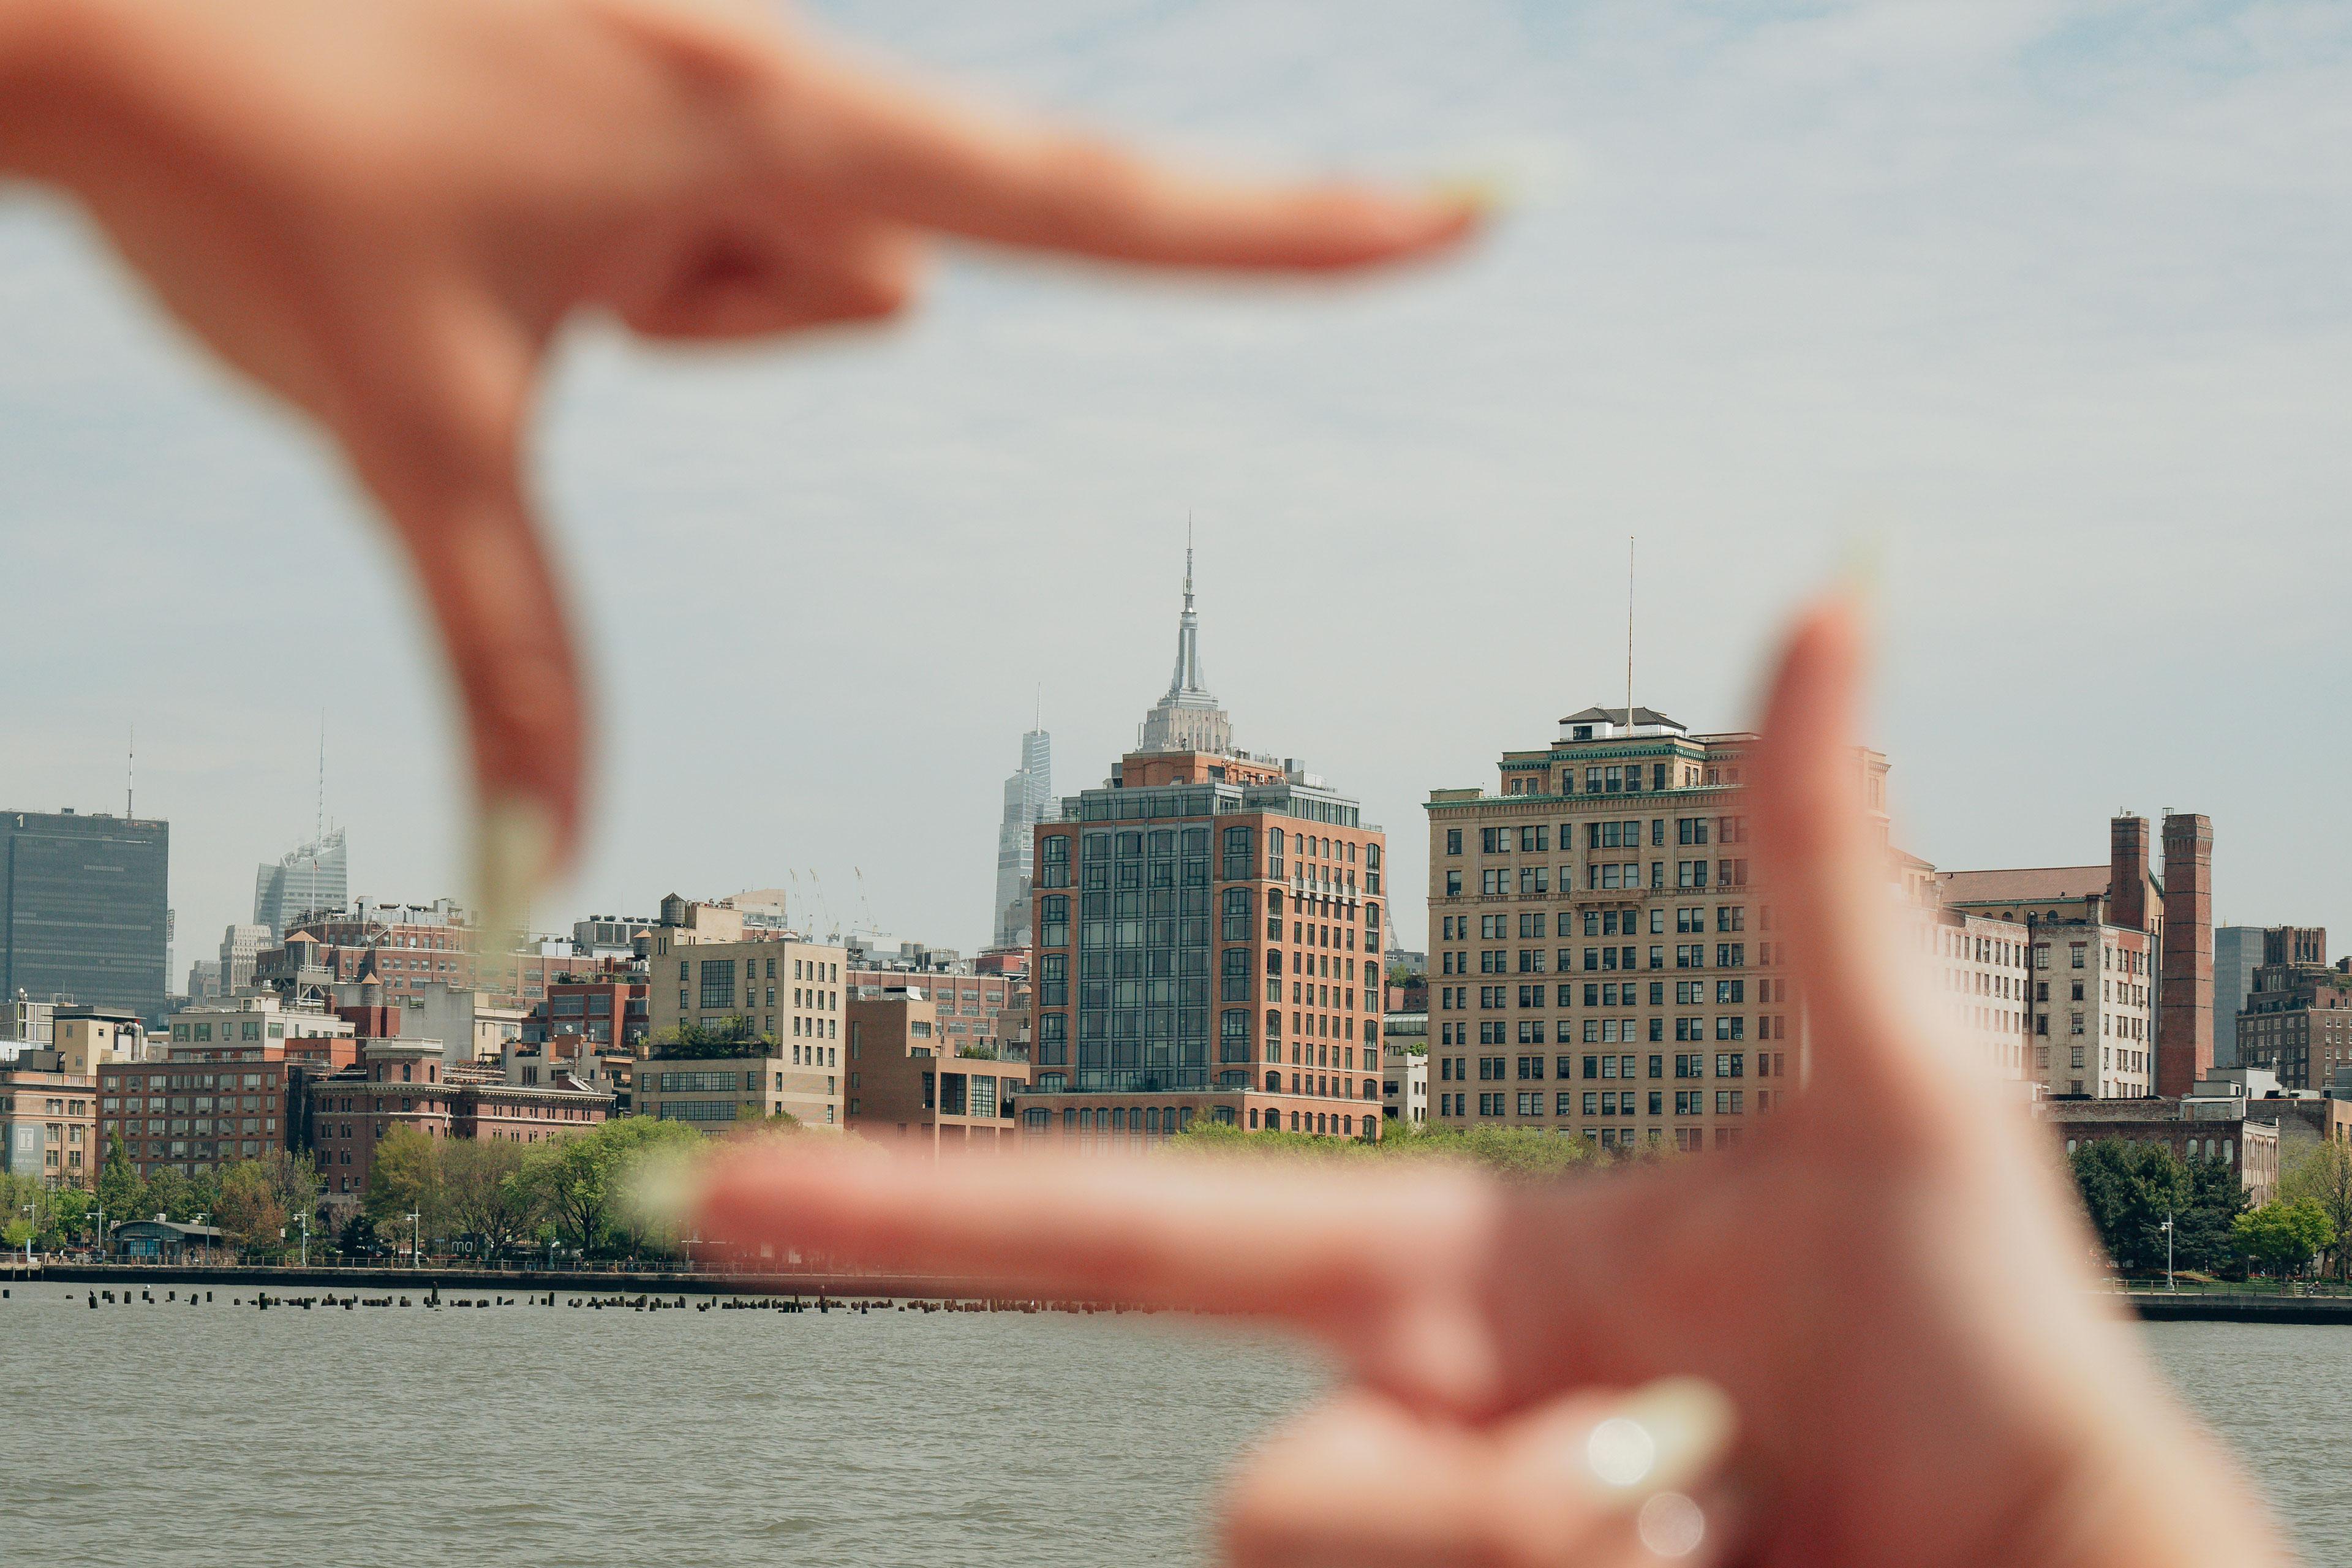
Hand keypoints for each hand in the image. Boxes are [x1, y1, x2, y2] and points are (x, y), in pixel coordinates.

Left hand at [0, 0, 1474, 909]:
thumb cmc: (243, 163)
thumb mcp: (409, 432)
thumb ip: (505, 667)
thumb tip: (526, 894)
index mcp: (770, 127)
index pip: (1098, 203)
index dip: (1309, 229)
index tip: (1494, 201)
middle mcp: (772, 69)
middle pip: (850, 280)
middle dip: (715, 320)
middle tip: (544, 274)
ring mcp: (714, 54)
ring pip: (762, 253)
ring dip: (655, 292)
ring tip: (489, 224)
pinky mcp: (654, 62)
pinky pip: (699, 203)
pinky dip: (619, 248)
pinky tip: (486, 192)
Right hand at [683, 595, 2291, 1567]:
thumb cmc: (1984, 1337)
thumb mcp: (1886, 1083)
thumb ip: (1808, 847)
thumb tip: (1838, 574)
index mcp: (1443, 1274)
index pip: (1136, 1235)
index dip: (920, 1214)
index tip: (713, 1193)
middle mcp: (1415, 1421)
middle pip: (1275, 1492)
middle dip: (1463, 1501)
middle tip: (1688, 1460)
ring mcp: (1443, 1549)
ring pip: (1326, 1557)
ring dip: (1533, 1539)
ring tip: (1717, 1512)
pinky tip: (1709, 1560)